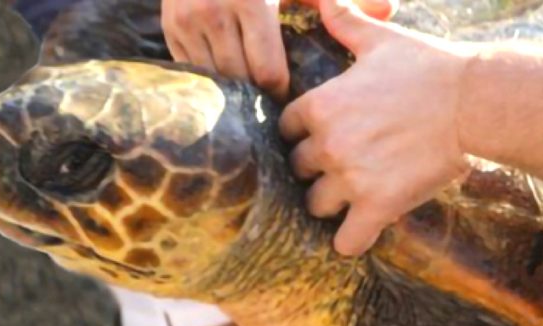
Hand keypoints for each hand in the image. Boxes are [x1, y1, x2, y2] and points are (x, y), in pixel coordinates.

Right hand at [161, 0, 289, 99]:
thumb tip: (372, 11)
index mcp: (251, 2)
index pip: (268, 71)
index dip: (280, 89)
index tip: (287, 93)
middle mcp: (214, 14)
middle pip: (242, 79)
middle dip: (258, 93)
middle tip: (270, 99)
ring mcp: (187, 22)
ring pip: (216, 78)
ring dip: (233, 88)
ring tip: (248, 91)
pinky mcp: (170, 28)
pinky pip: (194, 68)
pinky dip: (211, 75)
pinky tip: (225, 75)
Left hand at [279, 0, 475, 255]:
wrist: (476, 102)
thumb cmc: (429, 67)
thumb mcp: (381, 40)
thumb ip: (344, 21)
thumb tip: (324, 0)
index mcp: (321, 105)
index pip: (286, 130)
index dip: (302, 135)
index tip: (321, 137)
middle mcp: (328, 144)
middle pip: (298, 169)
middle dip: (315, 169)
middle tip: (342, 165)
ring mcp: (351, 178)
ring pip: (315, 205)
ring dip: (330, 203)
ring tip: (352, 196)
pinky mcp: (378, 207)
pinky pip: (347, 241)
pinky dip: (349, 241)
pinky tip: (357, 234)